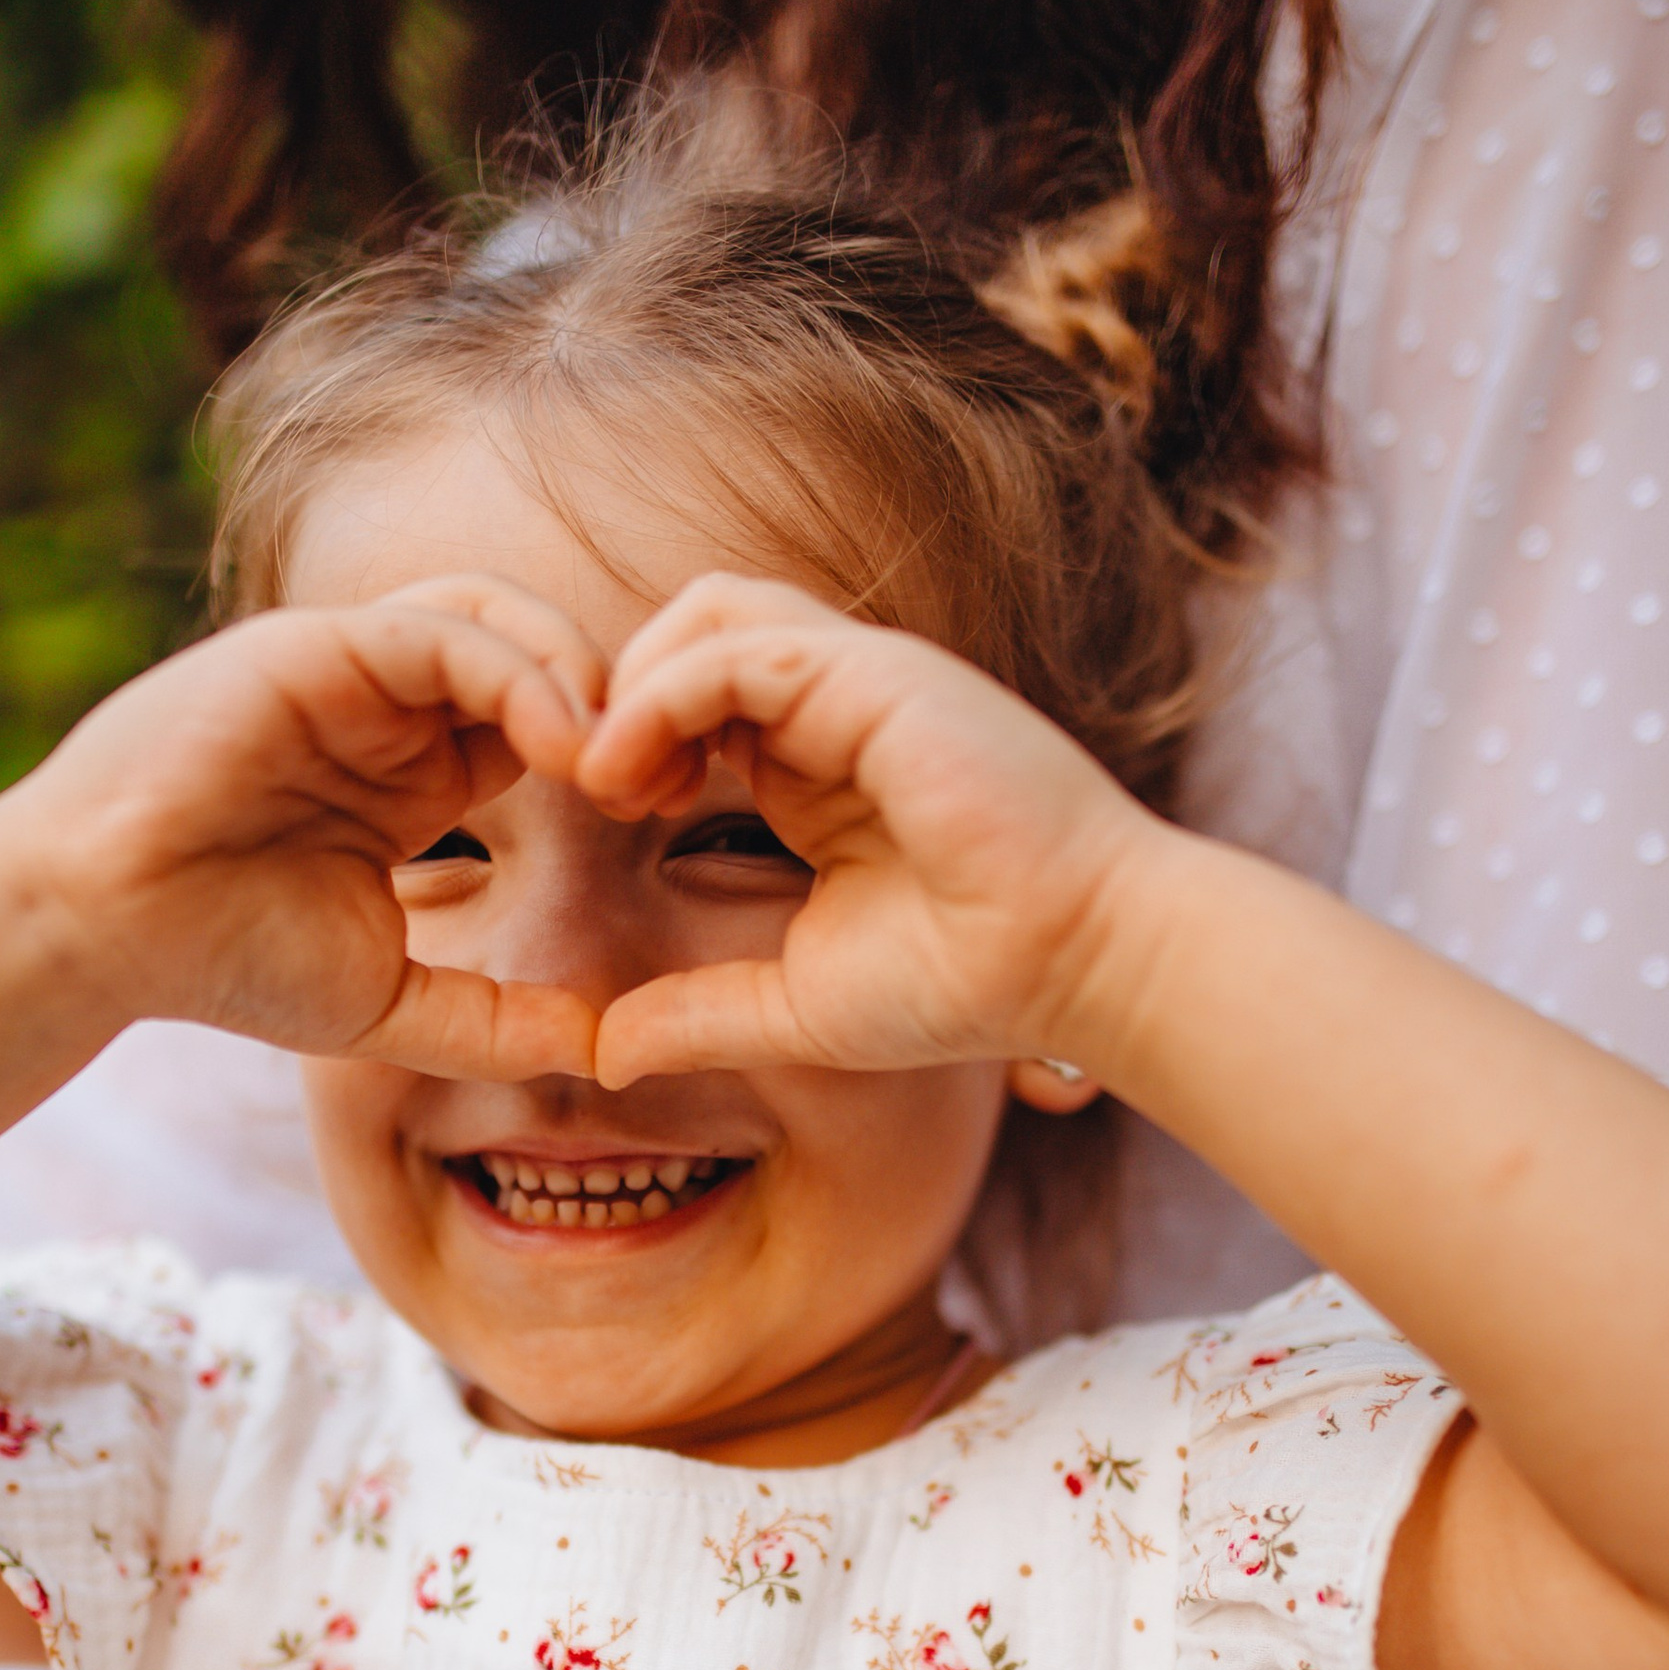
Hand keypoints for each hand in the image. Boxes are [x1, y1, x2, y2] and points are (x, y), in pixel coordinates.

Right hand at [3, 576, 609, 1079]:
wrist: (102, 931)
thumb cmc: (223, 960)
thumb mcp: (388, 1001)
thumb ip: (489, 1019)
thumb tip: (599, 1046)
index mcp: (413, 774)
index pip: (543, 723)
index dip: (616, 755)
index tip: (669, 813)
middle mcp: (389, 708)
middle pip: (537, 653)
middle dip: (615, 701)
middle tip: (666, 775)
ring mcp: (352, 670)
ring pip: (498, 615)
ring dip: (574, 672)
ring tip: (615, 754)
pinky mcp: (317, 648)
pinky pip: (439, 625)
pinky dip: (513, 666)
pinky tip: (557, 735)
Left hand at [574, 574, 1156, 1086]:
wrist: (1075, 964)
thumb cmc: (965, 984)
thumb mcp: (795, 1006)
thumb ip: (699, 1015)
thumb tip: (606, 1055)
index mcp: (816, 766)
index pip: (696, 697)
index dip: (632, 738)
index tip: (607, 816)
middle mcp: (836, 706)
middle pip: (693, 630)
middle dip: (620, 694)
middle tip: (592, 787)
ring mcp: (859, 680)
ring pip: (709, 614)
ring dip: (635, 683)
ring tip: (608, 776)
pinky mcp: (876, 677)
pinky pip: (738, 649)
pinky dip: (666, 695)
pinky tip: (638, 773)